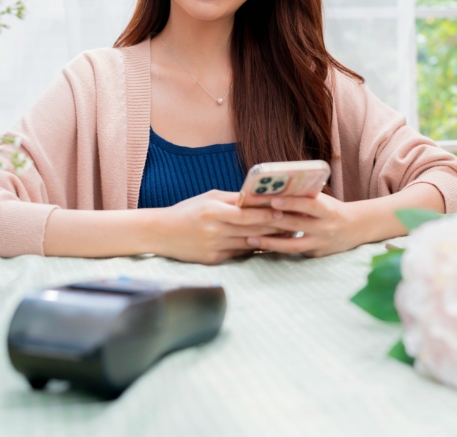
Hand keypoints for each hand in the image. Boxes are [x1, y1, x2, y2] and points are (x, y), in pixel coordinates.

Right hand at [155, 190, 283, 264]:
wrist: (161, 233)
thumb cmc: (188, 211)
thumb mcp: (209, 198)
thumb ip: (233, 199)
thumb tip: (259, 197)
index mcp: (213, 211)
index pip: (247, 214)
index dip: (267, 214)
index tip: (285, 211)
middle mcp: (214, 231)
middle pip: (252, 231)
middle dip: (275, 228)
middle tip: (294, 224)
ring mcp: (214, 247)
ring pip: (249, 244)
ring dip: (269, 240)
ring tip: (287, 235)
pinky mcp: (213, 260)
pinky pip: (239, 254)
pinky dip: (254, 250)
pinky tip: (268, 246)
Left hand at [244, 193, 357, 257]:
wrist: (355, 228)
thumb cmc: (332, 209)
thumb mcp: (324, 201)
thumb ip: (305, 198)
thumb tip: (276, 191)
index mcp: (328, 210)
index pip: (309, 205)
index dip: (291, 203)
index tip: (273, 200)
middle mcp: (325, 228)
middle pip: (297, 225)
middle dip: (273, 222)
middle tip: (251, 219)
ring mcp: (320, 244)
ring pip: (292, 245)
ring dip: (270, 242)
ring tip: (250, 239)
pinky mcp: (315, 255)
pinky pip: (294, 252)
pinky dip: (277, 248)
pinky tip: (261, 246)